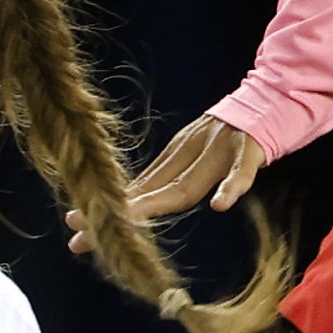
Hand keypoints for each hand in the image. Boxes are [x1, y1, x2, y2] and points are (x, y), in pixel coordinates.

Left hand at [64, 114, 263, 255]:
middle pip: (151, 195)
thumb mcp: (187, 157)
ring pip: (182, 188)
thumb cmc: (221, 138)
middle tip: (73, 225)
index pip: (140, 195)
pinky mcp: (249, 155)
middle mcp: (190, 167)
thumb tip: (127, 203)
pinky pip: (241, 174)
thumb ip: (162, 181)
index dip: (108, 211)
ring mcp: (218, 161)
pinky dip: (233, 187)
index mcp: (178, 171)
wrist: (260, 108)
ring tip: (113, 218)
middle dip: (114, 213)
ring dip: (150, 204)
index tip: (74, 222)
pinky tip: (222, 204)